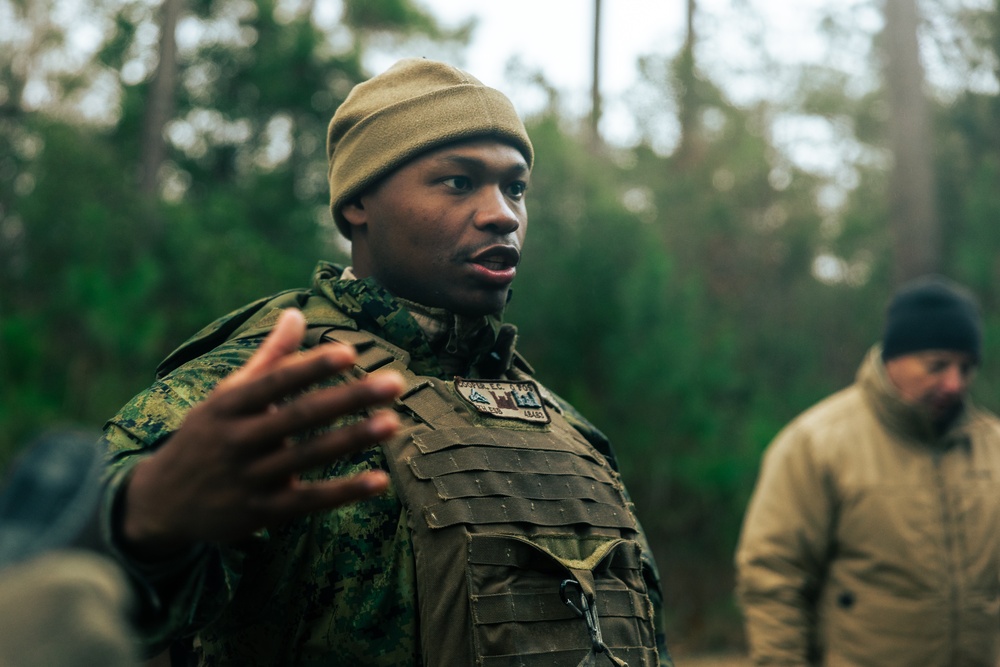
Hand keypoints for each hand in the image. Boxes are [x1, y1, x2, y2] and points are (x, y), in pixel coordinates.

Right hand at [121, 309, 403, 556]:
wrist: (161, 502)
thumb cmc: (208, 436)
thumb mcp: (227, 396)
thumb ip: (269, 358)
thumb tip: (296, 312)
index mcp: (229, 405)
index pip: (276, 381)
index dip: (312, 366)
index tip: (350, 351)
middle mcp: (237, 440)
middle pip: (299, 416)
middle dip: (349, 397)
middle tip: (395, 382)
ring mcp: (248, 478)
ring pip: (307, 456)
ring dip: (352, 439)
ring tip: (394, 423)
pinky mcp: (260, 513)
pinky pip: (308, 502)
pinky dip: (343, 492)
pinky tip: (380, 481)